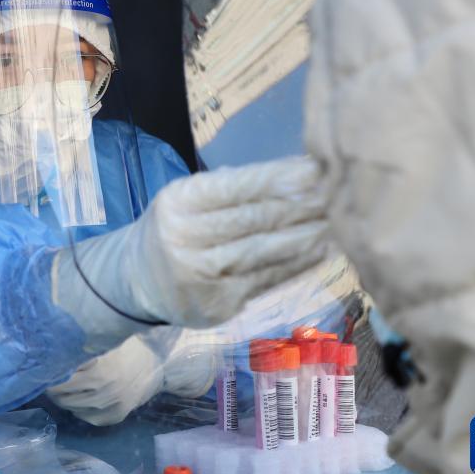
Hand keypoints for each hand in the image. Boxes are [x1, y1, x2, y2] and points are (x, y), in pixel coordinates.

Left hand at [46, 334, 164, 425]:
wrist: (158, 363)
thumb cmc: (128, 350)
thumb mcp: (102, 351)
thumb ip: (82, 362)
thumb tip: (57, 366)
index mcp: (98, 374)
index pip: (63, 383)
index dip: (50, 381)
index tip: (43, 376)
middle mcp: (103, 394)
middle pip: (66, 399)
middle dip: (55, 392)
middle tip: (49, 384)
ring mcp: (111, 408)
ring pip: (76, 410)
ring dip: (66, 401)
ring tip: (61, 393)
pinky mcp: (117, 416)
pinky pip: (91, 419)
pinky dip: (81, 412)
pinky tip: (78, 403)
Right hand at [53, 156, 329, 347]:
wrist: (135, 281)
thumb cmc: (174, 229)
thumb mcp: (188, 199)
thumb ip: (232, 188)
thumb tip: (296, 172)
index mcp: (178, 202)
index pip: (236, 188)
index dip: (278, 179)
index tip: (316, 168)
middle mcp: (185, 239)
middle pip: (253, 219)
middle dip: (301, 205)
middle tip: (339, 192)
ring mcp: (200, 276)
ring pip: (263, 252)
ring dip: (306, 235)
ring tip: (339, 220)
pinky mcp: (217, 305)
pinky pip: (265, 280)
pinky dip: (297, 265)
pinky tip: (321, 250)